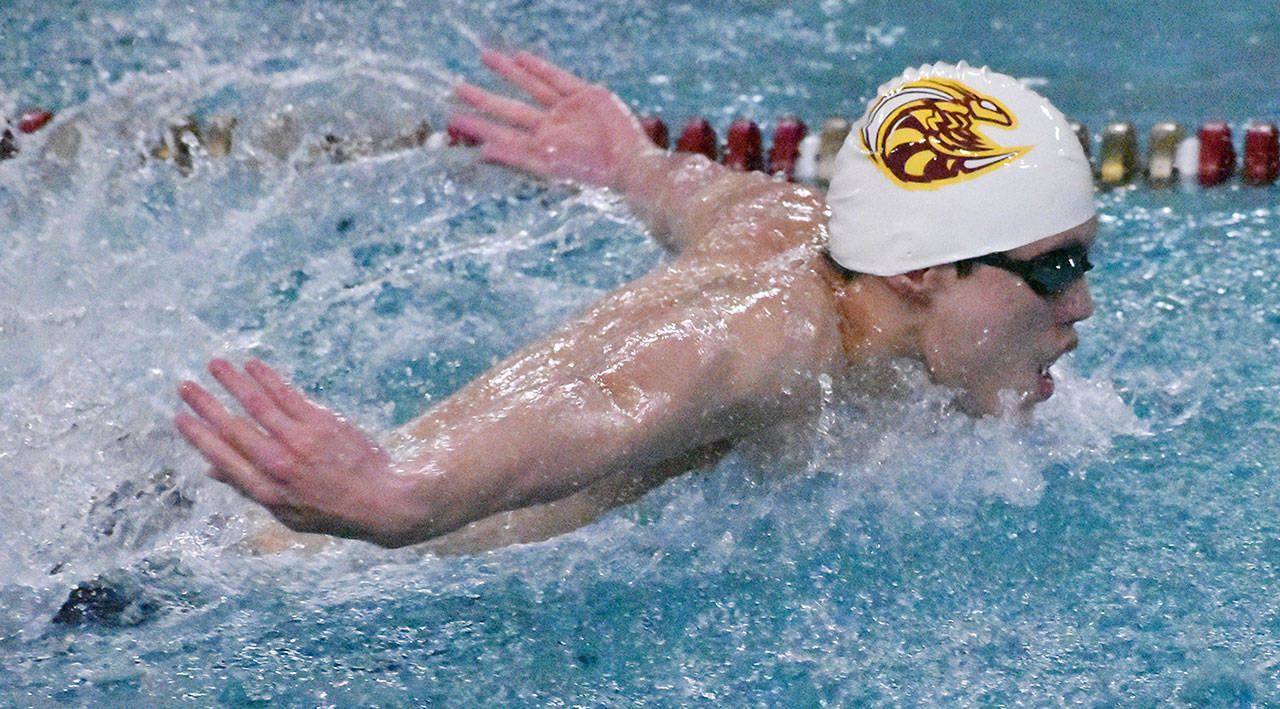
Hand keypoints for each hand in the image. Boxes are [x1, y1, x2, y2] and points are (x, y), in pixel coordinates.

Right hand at [175, 359, 417, 545]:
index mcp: (265, 491)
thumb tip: (212, 469)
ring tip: (214, 365)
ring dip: (232, 382)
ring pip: (257, 404)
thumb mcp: (286, 513)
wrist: (382, 500)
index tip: (180, 418)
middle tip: (184, 386)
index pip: (222, 457)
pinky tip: (252, 365)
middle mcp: (278, 464)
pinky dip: (267, 378)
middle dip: (206, 405)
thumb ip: (249, 489)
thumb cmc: (332, 510)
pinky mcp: (320, 423)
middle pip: (233, 428)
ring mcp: (299, 441)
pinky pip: (287, 394)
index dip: (198, 436)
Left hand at [449, 50, 658, 188]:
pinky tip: (521, 57)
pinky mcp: (587, 96)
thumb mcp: (550, 169)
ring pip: (531, 89)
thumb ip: (517, 158)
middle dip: (484, 99)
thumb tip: (482, 151)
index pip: (502, 137)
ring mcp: (568, 113)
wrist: (630, 166)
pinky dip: (539, 67)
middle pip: (510, 110)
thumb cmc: (595, 176)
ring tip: (487, 58)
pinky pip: (557, 78)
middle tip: (457, 87)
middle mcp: (550, 130)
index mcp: (541, 151)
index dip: (478, 128)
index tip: (454, 119)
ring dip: (508, 74)